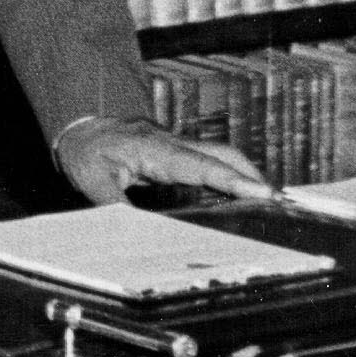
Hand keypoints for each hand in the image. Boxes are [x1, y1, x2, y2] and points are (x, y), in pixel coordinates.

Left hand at [53, 115, 274, 202]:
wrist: (77, 124)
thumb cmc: (85, 152)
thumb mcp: (92, 180)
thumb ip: (115, 205)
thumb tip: (139, 232)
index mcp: (156, 150)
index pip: (202, 166)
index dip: (233, 180)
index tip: (262, 192)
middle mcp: (171, 143)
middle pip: (221, 154)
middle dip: (250, 174)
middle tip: (278, 200)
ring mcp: (174, 144)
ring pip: (216, 154)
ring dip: (242, 173)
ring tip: (266, 199)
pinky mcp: (172, 150)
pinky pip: (206, 160)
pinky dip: (225, 173)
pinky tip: (235, 192)